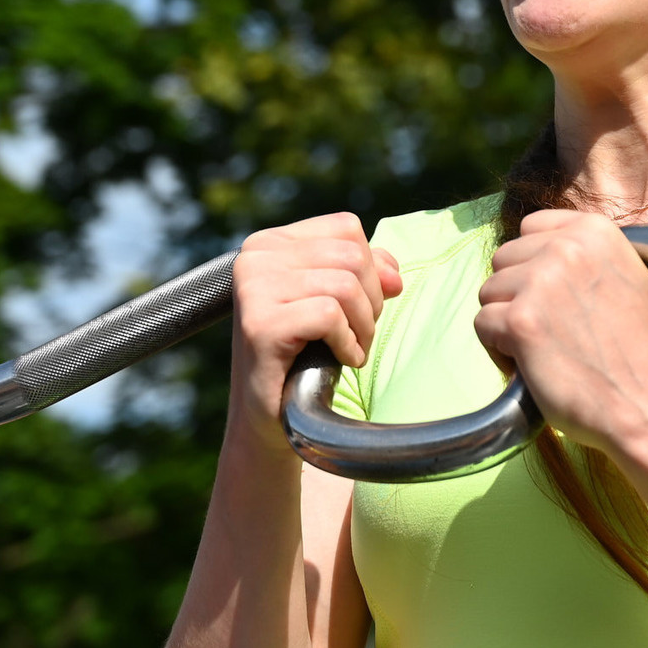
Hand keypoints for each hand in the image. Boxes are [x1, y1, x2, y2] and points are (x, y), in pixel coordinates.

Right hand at [228, 214, 401, 443]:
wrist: (269, 419)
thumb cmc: (303, 356)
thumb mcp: (334, 303)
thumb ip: (363, 273)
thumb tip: (394, 273)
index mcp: (270, 243)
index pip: (346, 228)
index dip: (370, 268)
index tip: (361, 307)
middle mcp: (255, 258)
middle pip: (352, 255)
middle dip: (371, 301)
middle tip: (359, 335)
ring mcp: (253, 289)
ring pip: (346, 285)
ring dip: (363, 326)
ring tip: (352, 349)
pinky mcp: (260, 324)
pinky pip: (330, 315)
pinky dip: (348, 343)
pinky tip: (341, 359)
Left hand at [474, 210, 647, 460]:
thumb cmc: (640, 351)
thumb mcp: (628, 277)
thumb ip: (588, 255)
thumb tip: (543, 250)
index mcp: (595, 230)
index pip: (531, 228)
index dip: (534, 264)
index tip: (554, 297)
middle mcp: (567, 247)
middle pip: (504, 259)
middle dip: (518, 293)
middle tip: (551, 329)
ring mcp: (541, 282)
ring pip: (489, 292)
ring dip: (507, 322)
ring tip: (543, 349)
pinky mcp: (520, 321)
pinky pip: (483, 325)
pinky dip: (500, 351)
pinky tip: (533, 366)